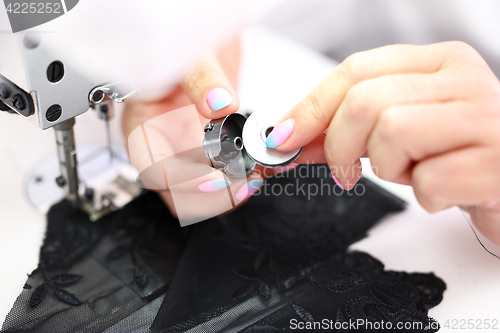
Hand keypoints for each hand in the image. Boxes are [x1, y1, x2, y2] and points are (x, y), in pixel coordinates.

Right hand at [122, 37, 263, 222]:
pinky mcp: (213, 151)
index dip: (183, 181)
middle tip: (247, 181)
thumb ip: (200, 77)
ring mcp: (189, 151)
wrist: (199, 41)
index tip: (216, 180)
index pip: (153, 169)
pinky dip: (248, 175)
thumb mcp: (186, 52)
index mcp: (143, 127)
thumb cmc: (178, 45)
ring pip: (206, 192)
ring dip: (234, 191)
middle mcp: (164, 146)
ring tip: (260, 173)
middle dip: (214, 195)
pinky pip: (228, 175)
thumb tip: (220, 104)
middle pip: (180, 193)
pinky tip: (265, 165)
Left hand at [266, 42, 499, 243]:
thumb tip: (290, 135)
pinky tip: (442, 190)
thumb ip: (348, 126)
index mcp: (439, 62)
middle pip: (366, 102)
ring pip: (392, 133)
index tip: (284, 137)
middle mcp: (463, 82)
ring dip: (387, 168)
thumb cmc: (454, 155)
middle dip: (339, 145)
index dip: (311, 106)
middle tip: (345, 170)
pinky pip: (427, 181)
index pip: (357, 70)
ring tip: (412, 172)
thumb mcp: (399, 131)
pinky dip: (422, 196)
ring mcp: (485, 121)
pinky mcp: (495, 165)